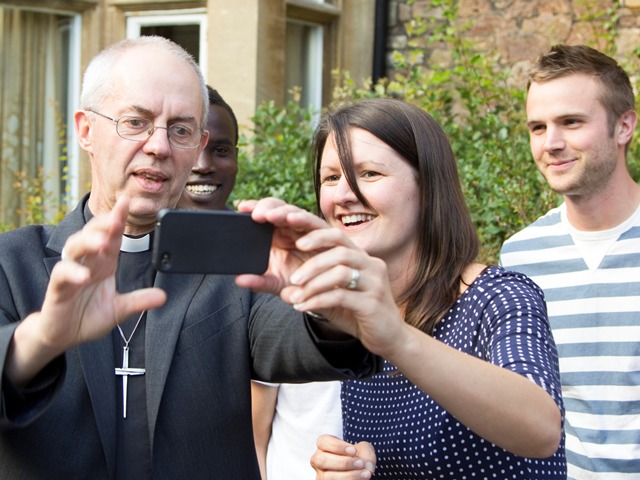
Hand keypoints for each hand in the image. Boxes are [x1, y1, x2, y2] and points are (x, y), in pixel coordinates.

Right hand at [6, 197, 166, 384]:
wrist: (64, 335)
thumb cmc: (89, 315)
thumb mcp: (120, 309)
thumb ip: (139, 300)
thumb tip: (164, 296)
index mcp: (104, 263)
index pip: (113, 236)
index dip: (118, 219)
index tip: (127, 202)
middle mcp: (88, 262)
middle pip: (92, 234)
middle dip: (104, 224)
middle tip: (116, 219)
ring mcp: (71, 272)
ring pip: (75, 247)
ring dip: (88, 242)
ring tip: (102, 242)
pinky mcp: (57, 287)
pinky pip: (62, 274)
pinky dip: (73, 272)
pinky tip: (84, 276)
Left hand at [235, 198, 329, 292]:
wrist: (330, 297)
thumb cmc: (303, 286)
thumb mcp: (278, 284)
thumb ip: (260, 281)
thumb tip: (239, 280)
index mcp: (285, 234)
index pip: (271, 213)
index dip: (258, 207)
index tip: (242, 207)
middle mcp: (301, 230)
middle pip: (288, 210)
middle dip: (274, 209)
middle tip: (259, 214)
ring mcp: (320, 235)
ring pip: (309, 218)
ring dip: (295, 216)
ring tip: (280, 218)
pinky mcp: (339, 245)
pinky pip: (330, 235)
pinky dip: (317, 237)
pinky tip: (302, 242)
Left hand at [278, 226, 405, 358]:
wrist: (389, 337)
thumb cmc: (359, 313)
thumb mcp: (334, 297)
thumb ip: (312, 291)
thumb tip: (284, 293)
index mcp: (360, 257)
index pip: (336, 235)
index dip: (314, 232)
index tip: (293, 234)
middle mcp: (370, 264)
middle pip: (339, 248)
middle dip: (312, 261)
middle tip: (293, 277)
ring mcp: (374, 282)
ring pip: (340, 271)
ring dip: (313, 284)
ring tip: (296, 296)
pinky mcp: (373, 303)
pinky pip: (341, 296)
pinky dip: (317, 301)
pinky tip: (302, 307)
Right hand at [310, 435, 375, 478]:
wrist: (359, 471)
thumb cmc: (358, 457)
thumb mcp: (363, 449)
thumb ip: (366, 453)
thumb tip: (367, 467)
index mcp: (324, 446)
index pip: (322, 442)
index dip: (337, 446)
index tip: (354, 451)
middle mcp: (318, 461)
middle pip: (321, 460)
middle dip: (343, 462)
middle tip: (361, 463)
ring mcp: (320, 475)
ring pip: (327, 477)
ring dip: (349, 475)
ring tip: (366, 474)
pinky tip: (361, 479)